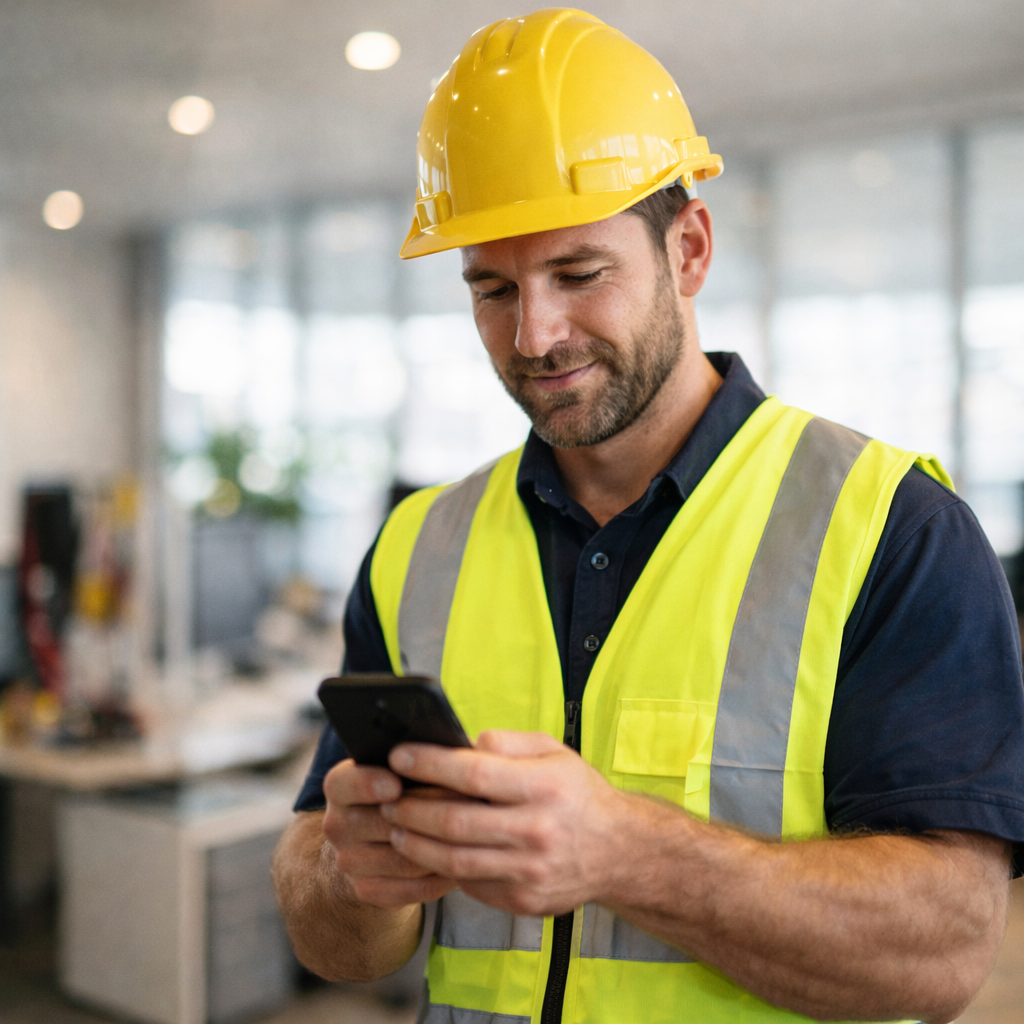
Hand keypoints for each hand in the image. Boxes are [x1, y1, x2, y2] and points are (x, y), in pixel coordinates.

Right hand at [321, 758, 458, 907]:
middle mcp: (337, 824)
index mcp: (341, 786)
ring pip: (403, 859)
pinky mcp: (367, 889)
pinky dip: (441, 876)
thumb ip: (419, 757)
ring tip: (475, 836)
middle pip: (381, 823)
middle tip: (466, 808)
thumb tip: (455, 750)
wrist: (372, 840)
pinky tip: (465, 862)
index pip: (345, 784)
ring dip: (441, 849)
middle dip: (426, 816)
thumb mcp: (402, 767)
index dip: (369, 784)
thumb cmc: (402, 790)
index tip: (396, 785)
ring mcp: (349, 861)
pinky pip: (412, 887)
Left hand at [381, 731, 630, 916]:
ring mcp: (530, 872)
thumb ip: (508, 743)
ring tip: (396, 828)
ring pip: (455, 861)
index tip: (399, 755)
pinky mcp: (523, 900)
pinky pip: (470, 884)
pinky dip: (442, 868)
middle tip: (386, 798)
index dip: (431, 764)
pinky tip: (427, 852)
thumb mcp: (553, 752)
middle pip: (456, 823)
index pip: (475, 774)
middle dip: (411, 809)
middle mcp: (538, 831)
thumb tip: (464, 743)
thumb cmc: (576, 793)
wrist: (619, 851)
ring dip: (416, 844)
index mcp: (545, 786)